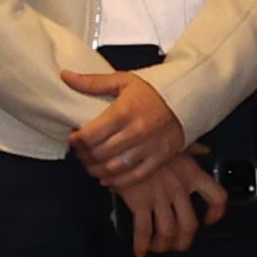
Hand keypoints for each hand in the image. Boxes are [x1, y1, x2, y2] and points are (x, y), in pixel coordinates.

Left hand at [63, 64, 192, 185]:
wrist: (189, 97)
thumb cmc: (155, 89)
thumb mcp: (123, 81)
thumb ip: (92, 82)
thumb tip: (66, 75)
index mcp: (123, 113)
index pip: (89, 136)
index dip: (75, 141)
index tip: (73, 139)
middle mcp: (135, 132)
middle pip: (99, 153)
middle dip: (83, 156)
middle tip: (80, 153)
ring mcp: (149, 147)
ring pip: (114, 168)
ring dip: (97, 170)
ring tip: (90, 165)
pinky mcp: (161, 157)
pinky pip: (136, 175)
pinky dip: (118, 181)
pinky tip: (107, 179)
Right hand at [112, 151, 229, 255]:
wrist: (121, 140)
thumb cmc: (147, 139)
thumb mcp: (174, 142)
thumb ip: (193, 148)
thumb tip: (204, 150)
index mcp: (193, 174)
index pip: (217, 198)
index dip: (216, 213)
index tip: (208, 220)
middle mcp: (180, 189)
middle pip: (189, 224)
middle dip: (183, 241)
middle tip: (177, 245)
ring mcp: (160, 197)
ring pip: (168, 231)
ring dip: (163, 245)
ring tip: (158, 248)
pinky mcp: (139, 202)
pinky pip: (143, 229)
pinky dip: (142, 244)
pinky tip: (140, 252)